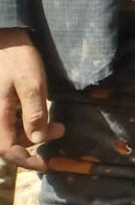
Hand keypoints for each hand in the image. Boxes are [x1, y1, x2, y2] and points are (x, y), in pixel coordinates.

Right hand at [0, 30, 60, 170]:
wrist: (5, 39)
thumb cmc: (18, 59)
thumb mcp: (32, 84)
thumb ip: (34, 112)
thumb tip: (37, 139)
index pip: (7, 149)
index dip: (25, 161)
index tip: (45, 165)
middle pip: (11, 141)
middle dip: (35, 142)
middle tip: (60, 131)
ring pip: (12, 131)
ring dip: (33, 131)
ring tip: (57, 124)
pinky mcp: (1, 102)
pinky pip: (11, 120)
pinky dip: (26, 122)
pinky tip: (42, 115)